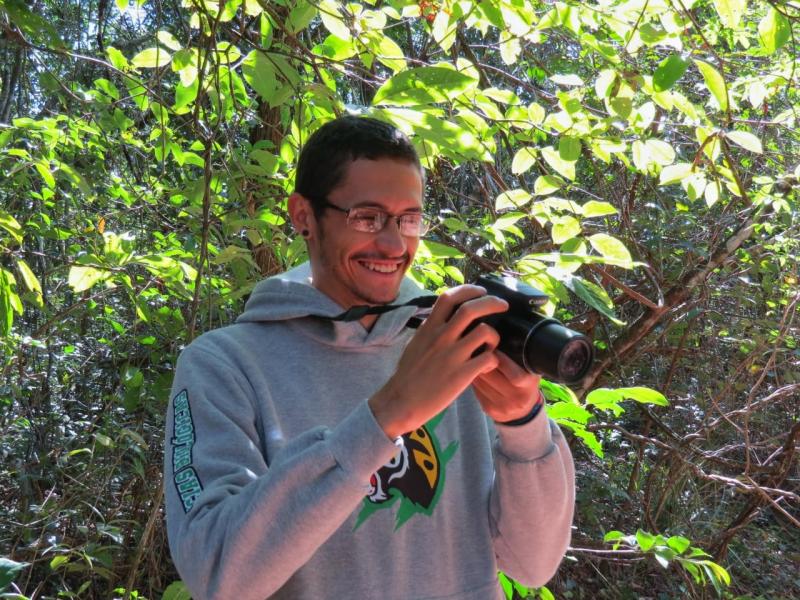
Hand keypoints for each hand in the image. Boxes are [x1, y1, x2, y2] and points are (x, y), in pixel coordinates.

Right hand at [369, 285, 508, 437]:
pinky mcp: (462, 375)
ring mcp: (453, 355)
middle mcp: (441, 337)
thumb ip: (429, 329)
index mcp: (429, 328)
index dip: (468, 290)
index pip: (449, 297)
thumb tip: (438, 318)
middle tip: (503, 305)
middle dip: (492, 302)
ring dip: (494, 335)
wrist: (401, 402)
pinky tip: (488, 365)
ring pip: (485, 331)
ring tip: (492, 344)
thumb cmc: (407, 375)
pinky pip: (489, 358)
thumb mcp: (415, 343)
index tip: (481, 291)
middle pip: (471, 309)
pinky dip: (494, 360)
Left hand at [473, 351, 541, 422]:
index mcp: (529, 386)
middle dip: (483, 361)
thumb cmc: (526, 384)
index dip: (502, 359)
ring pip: (481, 382)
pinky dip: (474, 380)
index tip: (494, 348)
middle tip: (478, 350)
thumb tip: (498, 342)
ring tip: (472, 359)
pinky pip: (477, 390)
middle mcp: (517, 399)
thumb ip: (520, 359)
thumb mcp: (531, 372)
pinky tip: (472, 372)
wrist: (524, 411)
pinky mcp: (489, 409)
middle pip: (492, 376)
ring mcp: (502, 406)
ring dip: (474, 369)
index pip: (515, 376)